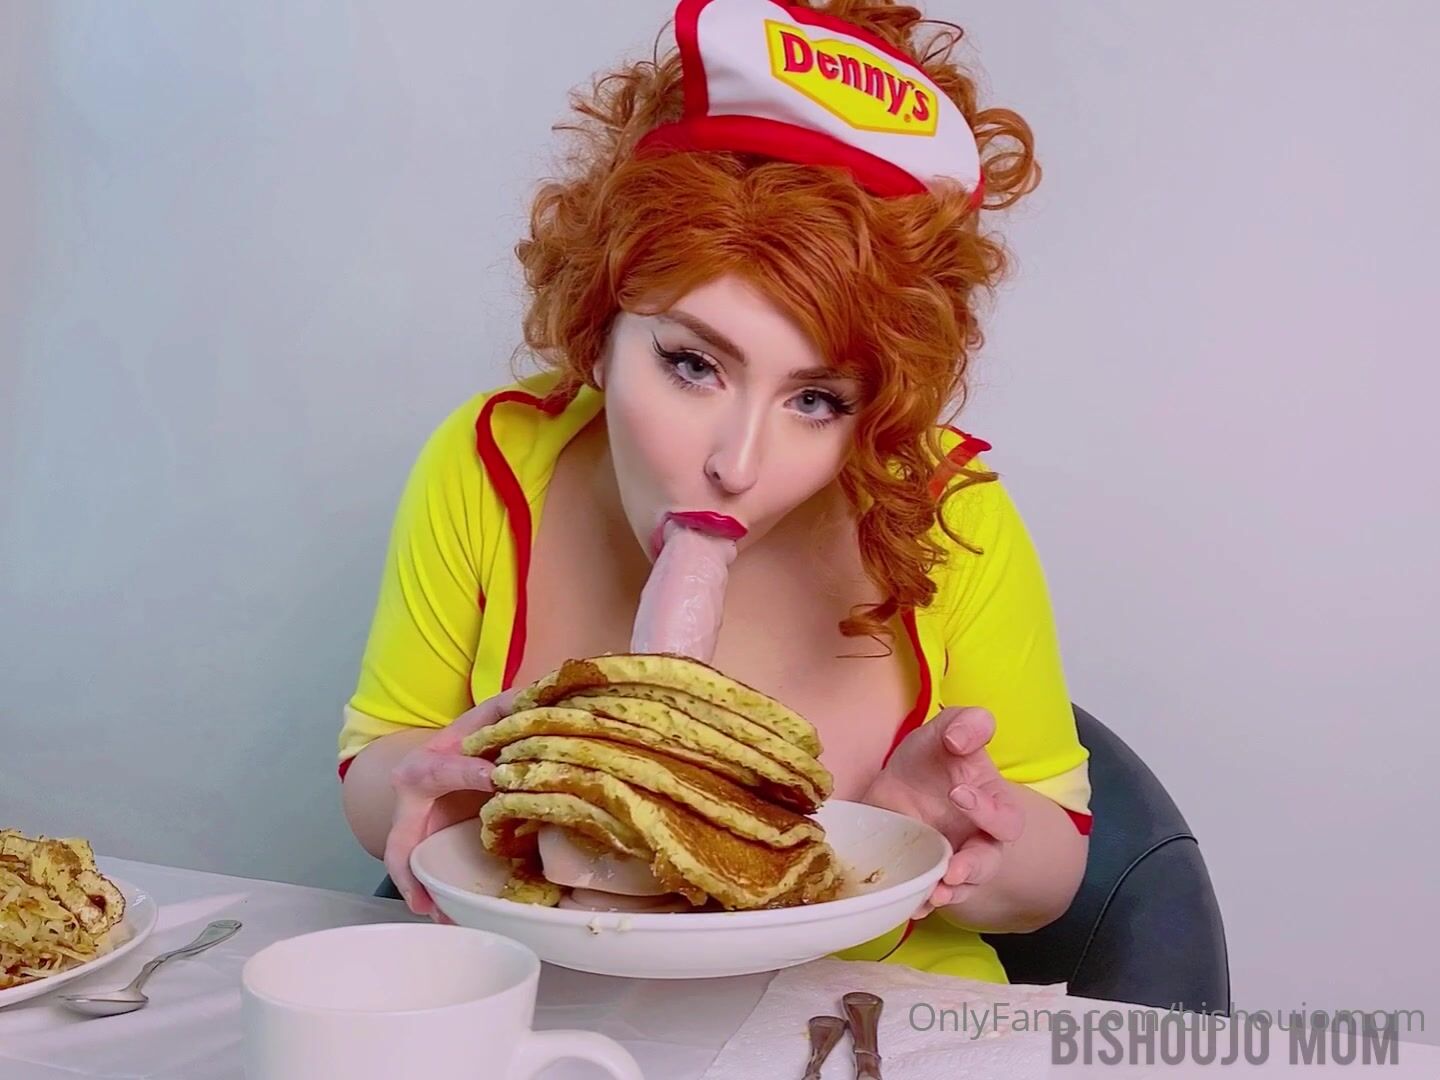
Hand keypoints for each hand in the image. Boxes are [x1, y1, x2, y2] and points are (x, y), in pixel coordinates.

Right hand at [383, 689, 515, 918]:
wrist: (453, 751)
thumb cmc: (475, 735)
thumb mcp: (489, 716)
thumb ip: (508, 708)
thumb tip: (534, 701)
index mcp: (427, 763)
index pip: (444, 769)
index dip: (467, 773)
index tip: (494, 778)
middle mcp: (412, 798)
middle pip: (403, 838)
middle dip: (414, 869)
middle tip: (431, 897)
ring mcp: (415, 825)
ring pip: (408, 864)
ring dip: (423, 893)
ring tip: (442, 917)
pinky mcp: (427, 844)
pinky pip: (421, 874)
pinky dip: (431, 896)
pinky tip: (448, 915)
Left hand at [860, 706, 1024, 918]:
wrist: (901, 784)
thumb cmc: (934, 759)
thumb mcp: (947, 731)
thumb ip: (966, 724)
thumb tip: (961, 737)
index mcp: (991, 805)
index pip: (1004, 817)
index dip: (987, 810)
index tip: (958, 792)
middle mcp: (976, 839)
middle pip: (988, 862)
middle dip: (974, 867)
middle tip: (954, 870)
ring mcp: (949, 860)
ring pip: (960, 887)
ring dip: (948, 892)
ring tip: (934, 894)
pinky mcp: (921, 872)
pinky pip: (926, 895)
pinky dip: (920, 902)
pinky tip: (910, 904)